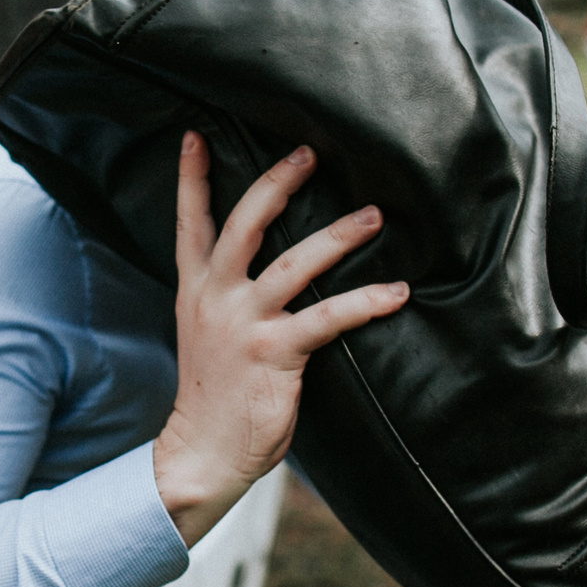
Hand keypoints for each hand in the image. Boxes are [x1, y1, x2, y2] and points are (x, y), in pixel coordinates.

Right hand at [153, 135, 409, 545]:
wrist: (202, 451)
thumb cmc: (214, 395)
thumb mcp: (208, 334)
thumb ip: (228, 299)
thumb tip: (263, 272)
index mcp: (196, 291)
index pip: (190, 224)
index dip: (191, 179)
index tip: (194, 136)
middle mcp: (216, 298)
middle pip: (245, 224)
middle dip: (277, 183)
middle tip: (309, 152)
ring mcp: (245, 323)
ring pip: (294, 263)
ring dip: (338, 235)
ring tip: (374, 215)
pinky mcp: (275, 352)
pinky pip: (329, 317)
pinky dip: (367, 300)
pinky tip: (396, 291)